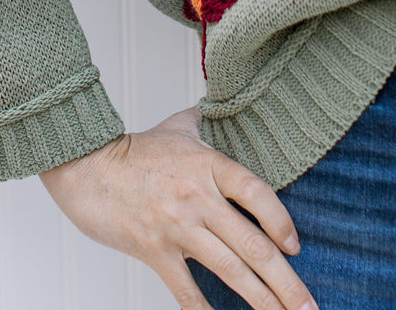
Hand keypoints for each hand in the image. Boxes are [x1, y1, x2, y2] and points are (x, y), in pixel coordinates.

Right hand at [39, 106, 317, 309]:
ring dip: (262, 301)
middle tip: (310, 307)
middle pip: (253, 245)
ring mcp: (178, 226)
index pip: (257, 193)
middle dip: (286, 282)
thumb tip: (215, 105)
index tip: (296, 246)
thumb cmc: (132, 148)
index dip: (280, 221)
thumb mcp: (175, 127)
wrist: (85, 165)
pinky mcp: (155, 251)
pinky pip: (188, 291)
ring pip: (231, 271)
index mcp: (208, 165)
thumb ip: (201, 121)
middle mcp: (198, 197)